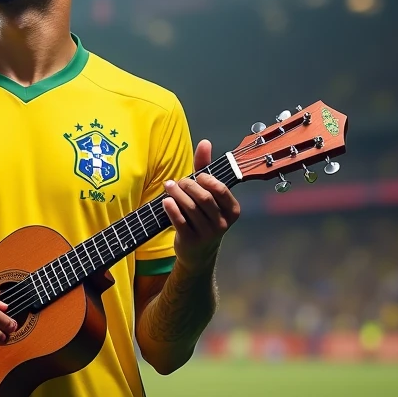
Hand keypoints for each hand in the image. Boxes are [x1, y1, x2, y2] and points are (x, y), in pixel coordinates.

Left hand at [162, 139, 240, 273]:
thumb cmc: (203, 217)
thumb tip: (205, 142)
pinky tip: (165, 200)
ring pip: (191, 208)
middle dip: (188, 185)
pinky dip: (171, 208)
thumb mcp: (208, 194)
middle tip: (178, 182)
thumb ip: (206, 168)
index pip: (221, 190)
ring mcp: (207, 234)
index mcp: (232, 210)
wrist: (197, 253)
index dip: (207, 179)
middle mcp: (223, 223)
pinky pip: (180, 221)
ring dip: (177, 194)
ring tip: (169, 186)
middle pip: (204, 198)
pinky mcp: (191, 241)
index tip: (197, 176)